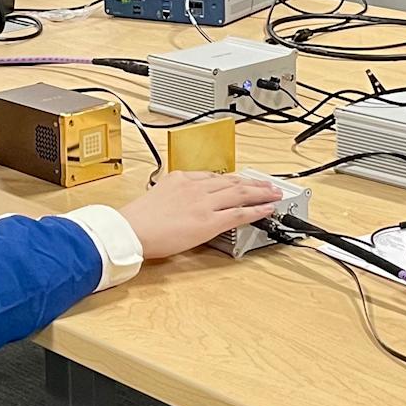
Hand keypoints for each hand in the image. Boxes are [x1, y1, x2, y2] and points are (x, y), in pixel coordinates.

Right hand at [117, 173, 287, 259]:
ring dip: (260, 193)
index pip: (214, 176)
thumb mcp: (157, 194)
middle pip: (232, 181)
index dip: (232, 180)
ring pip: (240, 194)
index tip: (241, 182)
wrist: (131, 229)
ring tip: (274, 193)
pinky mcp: (209, 221)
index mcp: (181, 178)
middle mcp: (195, 187)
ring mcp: (204, 203)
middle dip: (253, 183)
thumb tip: (180, 201)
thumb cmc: (138, 218)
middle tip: (268, 184)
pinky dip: (256, 210)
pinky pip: (239, 213)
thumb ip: (173, 193)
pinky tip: (267, 209)